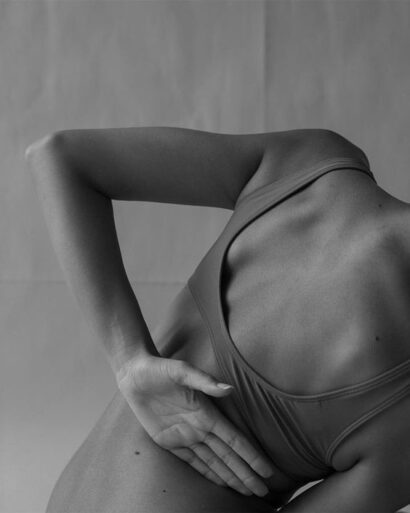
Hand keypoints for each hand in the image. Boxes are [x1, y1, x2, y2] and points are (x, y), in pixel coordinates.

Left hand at [116, 354, 273, 496]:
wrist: (134, 373)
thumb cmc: (159, 369)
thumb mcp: (182, 371)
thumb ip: (205, 381)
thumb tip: (229, 390)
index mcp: (207, 413)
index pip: (234, 440)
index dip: (251, 455)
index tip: (267, 471)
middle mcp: (200, 427)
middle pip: (228, 456)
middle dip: (246, 473)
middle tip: (263, 491)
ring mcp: (185, 435)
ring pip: (213, 462)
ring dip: (231, 477)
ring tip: (248, 492)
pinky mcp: (169, 441)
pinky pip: (192, 461)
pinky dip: (208, 474)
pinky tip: (221, 483)